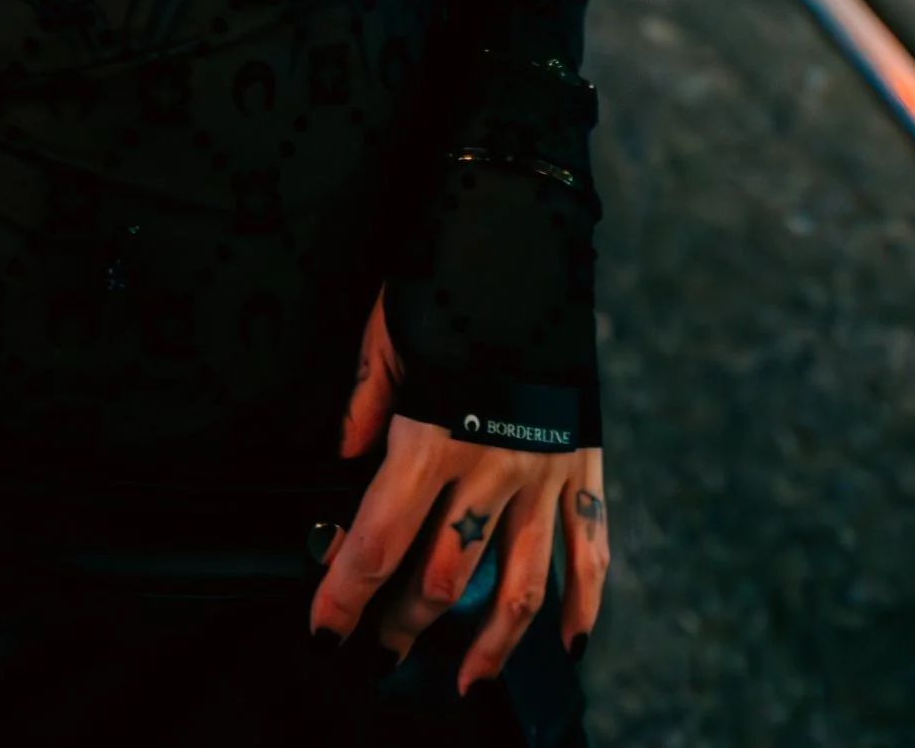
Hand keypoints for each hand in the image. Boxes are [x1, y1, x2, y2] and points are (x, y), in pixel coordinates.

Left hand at [313, 294, 606, 688]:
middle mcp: (489, 469)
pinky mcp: (584, 468)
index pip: (378, 542)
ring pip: (515, 590)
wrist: (534, 236)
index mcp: (431, 437)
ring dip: (487, 645)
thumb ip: (365, 397)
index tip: (325, 632)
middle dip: (401, 624)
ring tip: (461, 679)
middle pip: (441, 578)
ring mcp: (543, 475)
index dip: (345, 596)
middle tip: (379, 651)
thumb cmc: (451, 273)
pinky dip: (583, 607)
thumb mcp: (388, 326)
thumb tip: (344, 454)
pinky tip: (567, 646)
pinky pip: (589, 554)